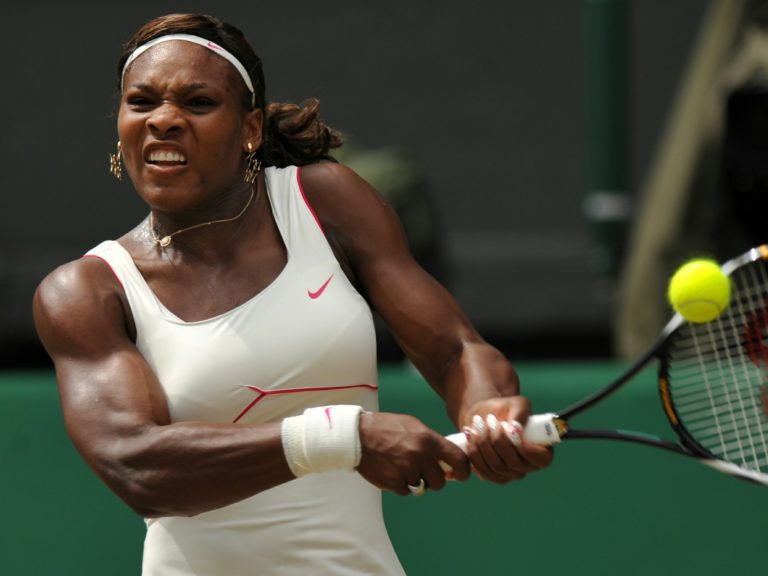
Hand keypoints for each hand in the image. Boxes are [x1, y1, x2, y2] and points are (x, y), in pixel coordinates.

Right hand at [356, 412, 470, 494]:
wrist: (358, 435)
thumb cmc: (387, 427)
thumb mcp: (414, 426)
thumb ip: (432, 442)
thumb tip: (448, 458)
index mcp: (429, 440)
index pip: (458, 459)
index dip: (463, 471)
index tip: (461, 475)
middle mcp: (420, 456)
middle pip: (440, 482)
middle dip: (433, 479)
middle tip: (422, 470)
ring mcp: (407, 471)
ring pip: (422, 488)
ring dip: (415, 481)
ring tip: (402, 466)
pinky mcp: (393, 482)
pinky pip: (405, 491)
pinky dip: (400, 484)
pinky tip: (391, 470)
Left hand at [461, 396, 553, 482]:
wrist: (483, 416)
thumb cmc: (505, 409)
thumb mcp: (517, 404)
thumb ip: (520, 413)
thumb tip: (515, 429)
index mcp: (541, 451)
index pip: (542, 460)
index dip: (530, 450)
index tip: (514, 431)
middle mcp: (527, 467)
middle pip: (514, 463)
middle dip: (499, 439)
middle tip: (490, 419)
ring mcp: (509, 474)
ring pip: (496, 466)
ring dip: (484, 443)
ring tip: (478, 423)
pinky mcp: (492, 475)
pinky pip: (482, 470)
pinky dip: (474, 451)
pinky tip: (470, 435)